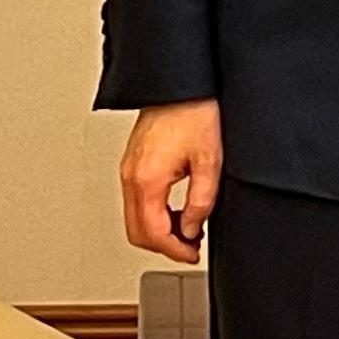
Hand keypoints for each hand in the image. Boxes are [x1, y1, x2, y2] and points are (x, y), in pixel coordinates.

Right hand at [119, 99, 223, 263]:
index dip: (175, 251)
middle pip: (137, 232)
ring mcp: (129, 169)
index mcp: (147, 179)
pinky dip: (154, 213)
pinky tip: (177, 209)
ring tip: (189, 228)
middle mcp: (131, 176)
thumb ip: (201, 202)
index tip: (192, 255)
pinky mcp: (133, 162)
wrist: (181, 84)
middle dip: (165, 245)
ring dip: (159, 230)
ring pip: (134, 218)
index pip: (153, 233)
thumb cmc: (194, 112)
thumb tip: (193, 230)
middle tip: (191, 247)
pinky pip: (136, 200)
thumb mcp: (209, 162)